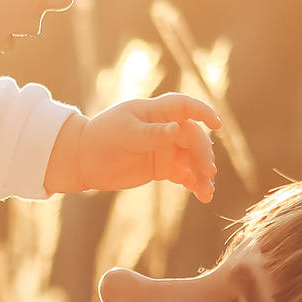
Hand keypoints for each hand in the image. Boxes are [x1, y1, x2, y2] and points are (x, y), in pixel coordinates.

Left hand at [45, 93, 220, 203]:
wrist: (85, 160)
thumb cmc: (102, 139)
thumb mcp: (126, 135)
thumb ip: (153, 134)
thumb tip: (177, 129)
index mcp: (155, 112)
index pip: (184, 107)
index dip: (202, 112)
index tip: (216, 125)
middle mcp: (165, 128)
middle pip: (193, 138)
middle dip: (203, 154)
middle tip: (208, 173)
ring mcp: (165, 148)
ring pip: (192, 158)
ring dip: (202, 173)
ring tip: (206, 192)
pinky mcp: (163, 167)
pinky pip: (184, 173)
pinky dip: (194, 182)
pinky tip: (201, 195)